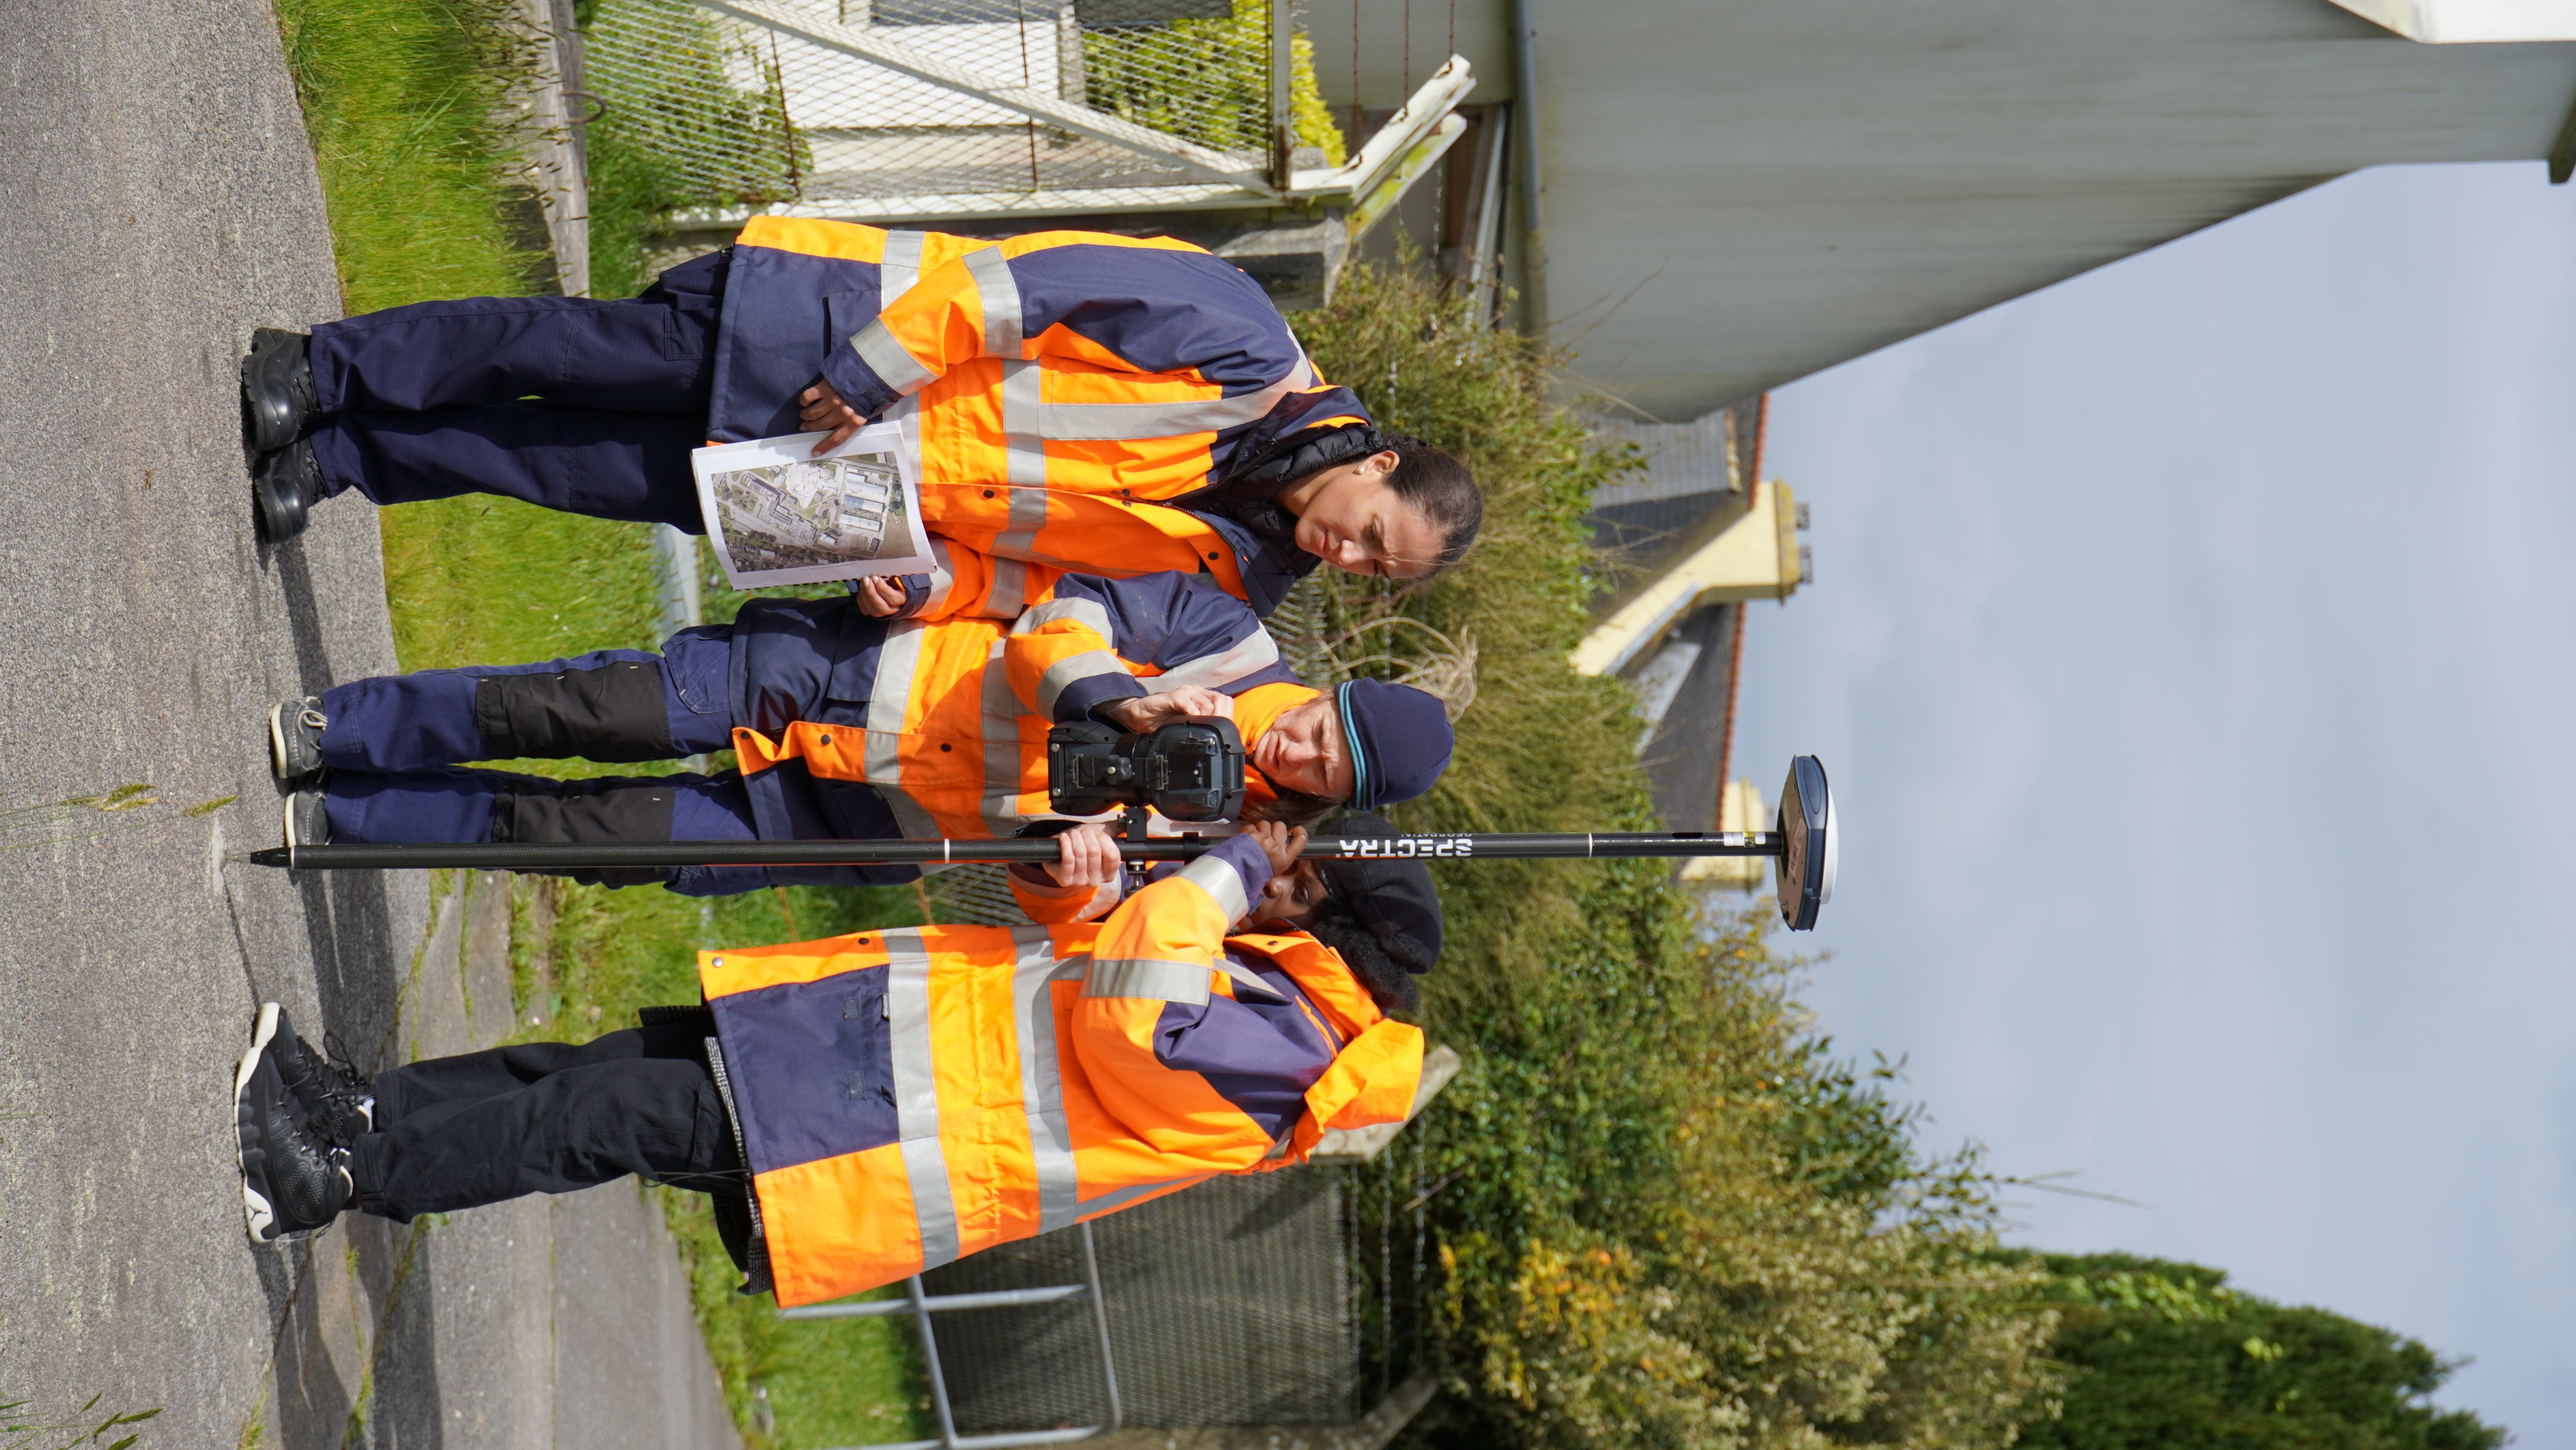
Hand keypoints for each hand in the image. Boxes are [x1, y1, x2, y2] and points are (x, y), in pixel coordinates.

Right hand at [798, 380, 868, 454]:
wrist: (871, 371)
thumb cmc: (871, 392)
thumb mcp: (870, 410)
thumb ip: (857, 418)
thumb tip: (846, 424)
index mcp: (854, 421)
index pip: (836, 439)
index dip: (824, 446)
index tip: (814, 452)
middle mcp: (842, 413)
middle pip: (820, 425)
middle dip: (809, 427)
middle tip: (804, 426)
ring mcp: (832, 400)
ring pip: (812, 413)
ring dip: (805, 416)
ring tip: (803, 415)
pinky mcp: (825, 387)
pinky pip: (808, 397)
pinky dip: (804, 401)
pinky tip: (805, 402)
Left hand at [854, 576, 909, 617]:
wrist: (893, 592)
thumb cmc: (896, 581)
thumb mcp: (897, 577)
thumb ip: (893, 576)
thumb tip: (884, 569)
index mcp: (902, 601)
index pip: (893, 599)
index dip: (883, 589)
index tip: (876, 577)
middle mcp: (892, 611)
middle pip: (881, 607)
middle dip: (871, 592)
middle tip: (866, 578)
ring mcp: (881, 614)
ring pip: (871, 609)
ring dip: (865, 593)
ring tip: (864, 580)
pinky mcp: (870, 613)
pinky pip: (863, 607)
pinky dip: (861, 597)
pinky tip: (862, 586)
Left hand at [1047, 823, 1122, 887]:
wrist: (1062, 861)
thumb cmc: (1084, 849)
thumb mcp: (1102, 840)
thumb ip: (1118, 832)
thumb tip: (1133, 821)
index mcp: (1109, 873)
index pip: (1113, 855)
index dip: (1105, 839)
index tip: (1098, 833)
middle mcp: (1096, 879)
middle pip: (1095, 851)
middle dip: (1088, 835)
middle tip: (1083, 832)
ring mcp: (1081, 881)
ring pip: (1080, 852)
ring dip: (1075, 837)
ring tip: (1074, 834)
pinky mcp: (1066, 880)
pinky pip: (1068, 858)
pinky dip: (1066, 844)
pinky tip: (1065, 838)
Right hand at [1098, 686, 1234, 732]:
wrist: (1140, 716)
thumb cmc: (1163, 721)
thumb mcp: (1187, 725)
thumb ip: (1201, 725)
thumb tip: (1219, 738)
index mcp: (1202, 697)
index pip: (1224, 702)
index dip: (1225, 716)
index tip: (1220, 731)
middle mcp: (1196, 692)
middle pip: (1220, 701)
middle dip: (1218, 718)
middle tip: (1212, 731)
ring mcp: (1186, 692)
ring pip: (1207, 703)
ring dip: (1206, 718)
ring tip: (1201, 729)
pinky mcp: (1174, 695)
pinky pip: (1189, 703)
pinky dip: (1192, 715)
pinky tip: (1188, 723)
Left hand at [1243, 820, 1307, 875]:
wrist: (1238, 877)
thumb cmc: (1254, 877)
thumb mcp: (1272, 875)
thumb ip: (1277, 867)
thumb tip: (1277, 876)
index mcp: (1284, 859)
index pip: (1301, 841)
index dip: (1300, 832)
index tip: (1295, 830)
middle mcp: (1277, 848)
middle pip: (1281, 826)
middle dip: (1273, 828)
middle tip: (1266, 836)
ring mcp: (1265, 840)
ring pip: (1265, 823)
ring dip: (1259, 828)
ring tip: (1254, 838)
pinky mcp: (1252, 835)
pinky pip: (1252, 826)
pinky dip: (1248, 830)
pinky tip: (1245, 839)